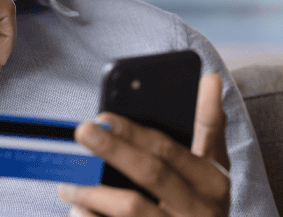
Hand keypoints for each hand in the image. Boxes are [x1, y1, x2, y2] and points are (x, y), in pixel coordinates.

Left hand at [59, 74, 230, 216]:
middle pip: (150, 174)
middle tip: (80, 132)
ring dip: (94, 192)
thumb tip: (210, 79)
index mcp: (213, 183)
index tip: (103, 116)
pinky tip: (78, 211)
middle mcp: (200, 211)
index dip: (134, 132)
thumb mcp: (215, 169)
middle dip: (112, 150)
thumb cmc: (203, 205)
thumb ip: (210, 126)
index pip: (168, 150)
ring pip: (131, 209)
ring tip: (67, 182)